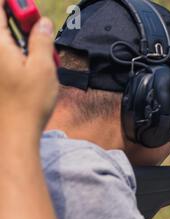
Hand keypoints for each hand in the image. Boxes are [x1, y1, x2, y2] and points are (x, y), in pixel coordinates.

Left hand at [0, 3, 57, 133]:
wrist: (13, 134)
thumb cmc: (29, 103)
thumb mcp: (43, 68)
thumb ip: (42, 40)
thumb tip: (43, 23)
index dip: (14, 5)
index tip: (29, 11)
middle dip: (18, 22)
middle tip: (37, 31)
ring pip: (4, 43)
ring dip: (19, 42)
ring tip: (37, 55)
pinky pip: (4, 58)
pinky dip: (15, 56)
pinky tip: (28, 69)